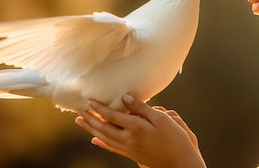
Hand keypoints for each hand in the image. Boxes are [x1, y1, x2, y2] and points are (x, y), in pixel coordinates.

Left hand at [75, 94, 205, 167]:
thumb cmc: (175, 138)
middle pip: (104, 128)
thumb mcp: (162, 118)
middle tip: (78, 110)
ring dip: (91, 129)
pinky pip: (112, 148)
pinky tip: (95, 140)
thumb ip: (141, 108)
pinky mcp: (132, 155)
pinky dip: (101, 143)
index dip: (99, 108)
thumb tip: (125, 97)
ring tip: (81, 121)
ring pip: (105, 138)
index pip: (112, 116)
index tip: (89, 100)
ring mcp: (129, 149)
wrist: (180, 163)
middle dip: (90, 118)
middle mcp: (129, 139)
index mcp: (136, 128)